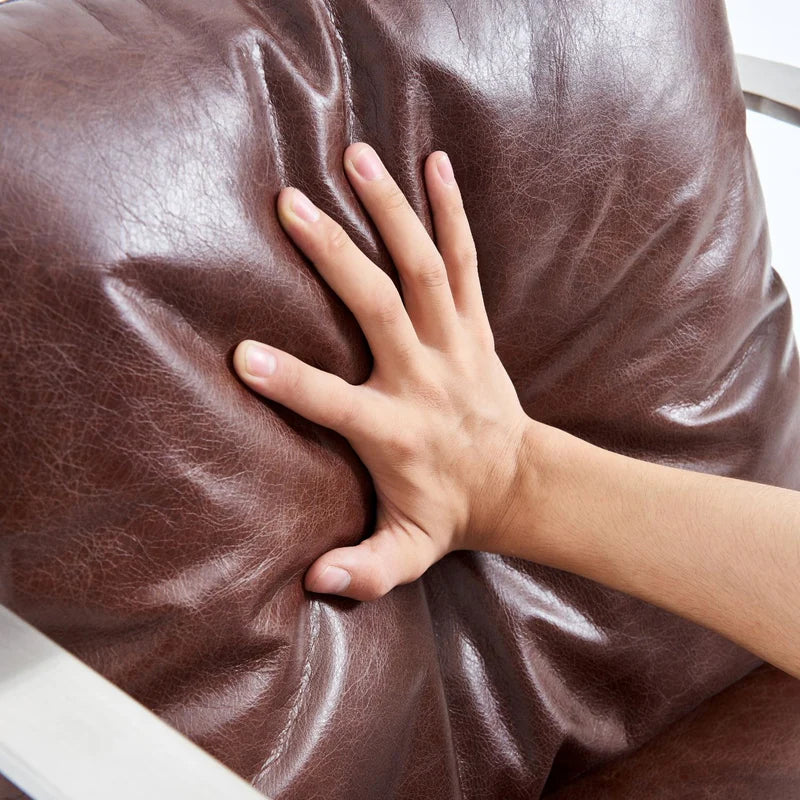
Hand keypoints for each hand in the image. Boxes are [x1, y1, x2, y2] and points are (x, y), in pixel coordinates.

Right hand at [233, 143, 532, 600]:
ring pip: (424, 268)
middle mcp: (426, 379)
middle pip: (379, 310)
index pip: (336, 404)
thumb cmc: (451, 515)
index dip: (292, 382)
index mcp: (397, 432)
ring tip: (358, 155)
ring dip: (391, 211)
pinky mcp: (475, 327)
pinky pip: (466, 261)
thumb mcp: (408, 552)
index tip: (243, 353)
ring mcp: (456, 345)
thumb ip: (366, 570)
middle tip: (292, 206)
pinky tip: (433, 162)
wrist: (520, 485)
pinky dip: (451, 212)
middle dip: (335, 257)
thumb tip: (316, 582)